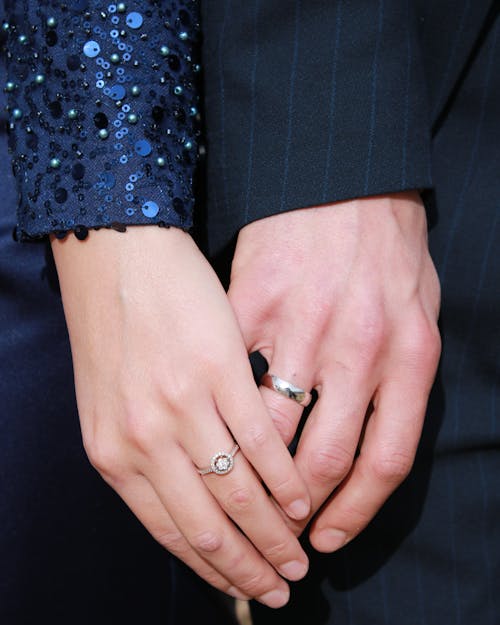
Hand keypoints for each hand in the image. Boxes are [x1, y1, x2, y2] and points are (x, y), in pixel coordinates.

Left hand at [52, 227, 310, 606]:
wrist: (120, 254)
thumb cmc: (117, 327)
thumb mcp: (114, 400)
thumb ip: (147, 454)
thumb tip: (186, 498)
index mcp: (114, 453)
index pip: (169, 532)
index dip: (213, 568)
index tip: (244, 589)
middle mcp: (144, 439)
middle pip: (207, 524)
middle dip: (248, 566)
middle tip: (281, 587)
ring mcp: (182, 405)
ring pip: (237, 490)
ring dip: (273, 532)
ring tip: (299, 553)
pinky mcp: (217, 369)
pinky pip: (259, 439)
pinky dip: (284, 475)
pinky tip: (302, 496)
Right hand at [228, 192, 440, 549]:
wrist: (346, 175)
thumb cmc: (388, 246)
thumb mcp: (420, 309)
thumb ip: (403, 377)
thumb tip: (369, 442)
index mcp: (410, 354)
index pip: (387, 461)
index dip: (356, 512)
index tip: (327, 538)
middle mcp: (359, 347)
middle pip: (328, 457)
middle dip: (300, 508)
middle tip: (281, 532)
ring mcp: (303, 324)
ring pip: (273, 429)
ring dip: (255, 472)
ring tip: (243, 496)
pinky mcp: (253, 302)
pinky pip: (232, 374)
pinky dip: (223, 408)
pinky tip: (215, 429)